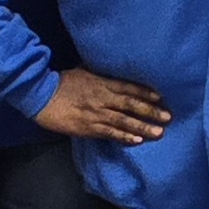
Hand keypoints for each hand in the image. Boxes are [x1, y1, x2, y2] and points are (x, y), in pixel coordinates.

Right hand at [34, 68, 169, 143]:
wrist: (40, 95)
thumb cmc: (62, 82)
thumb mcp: (83, 70)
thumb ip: (99, 71)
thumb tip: (113, 68)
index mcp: (101, 82)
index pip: (128, 87)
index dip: (145, 93)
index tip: (161, 97)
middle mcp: (102, 98)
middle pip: (131, 104)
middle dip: (150, 111)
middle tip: (168, 117)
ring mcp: (96, 113)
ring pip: (124, 120)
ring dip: (142, 127)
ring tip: (159, 133)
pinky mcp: (87, 127)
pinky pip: (109, 133)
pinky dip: (124, 136)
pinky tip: (137, 140)